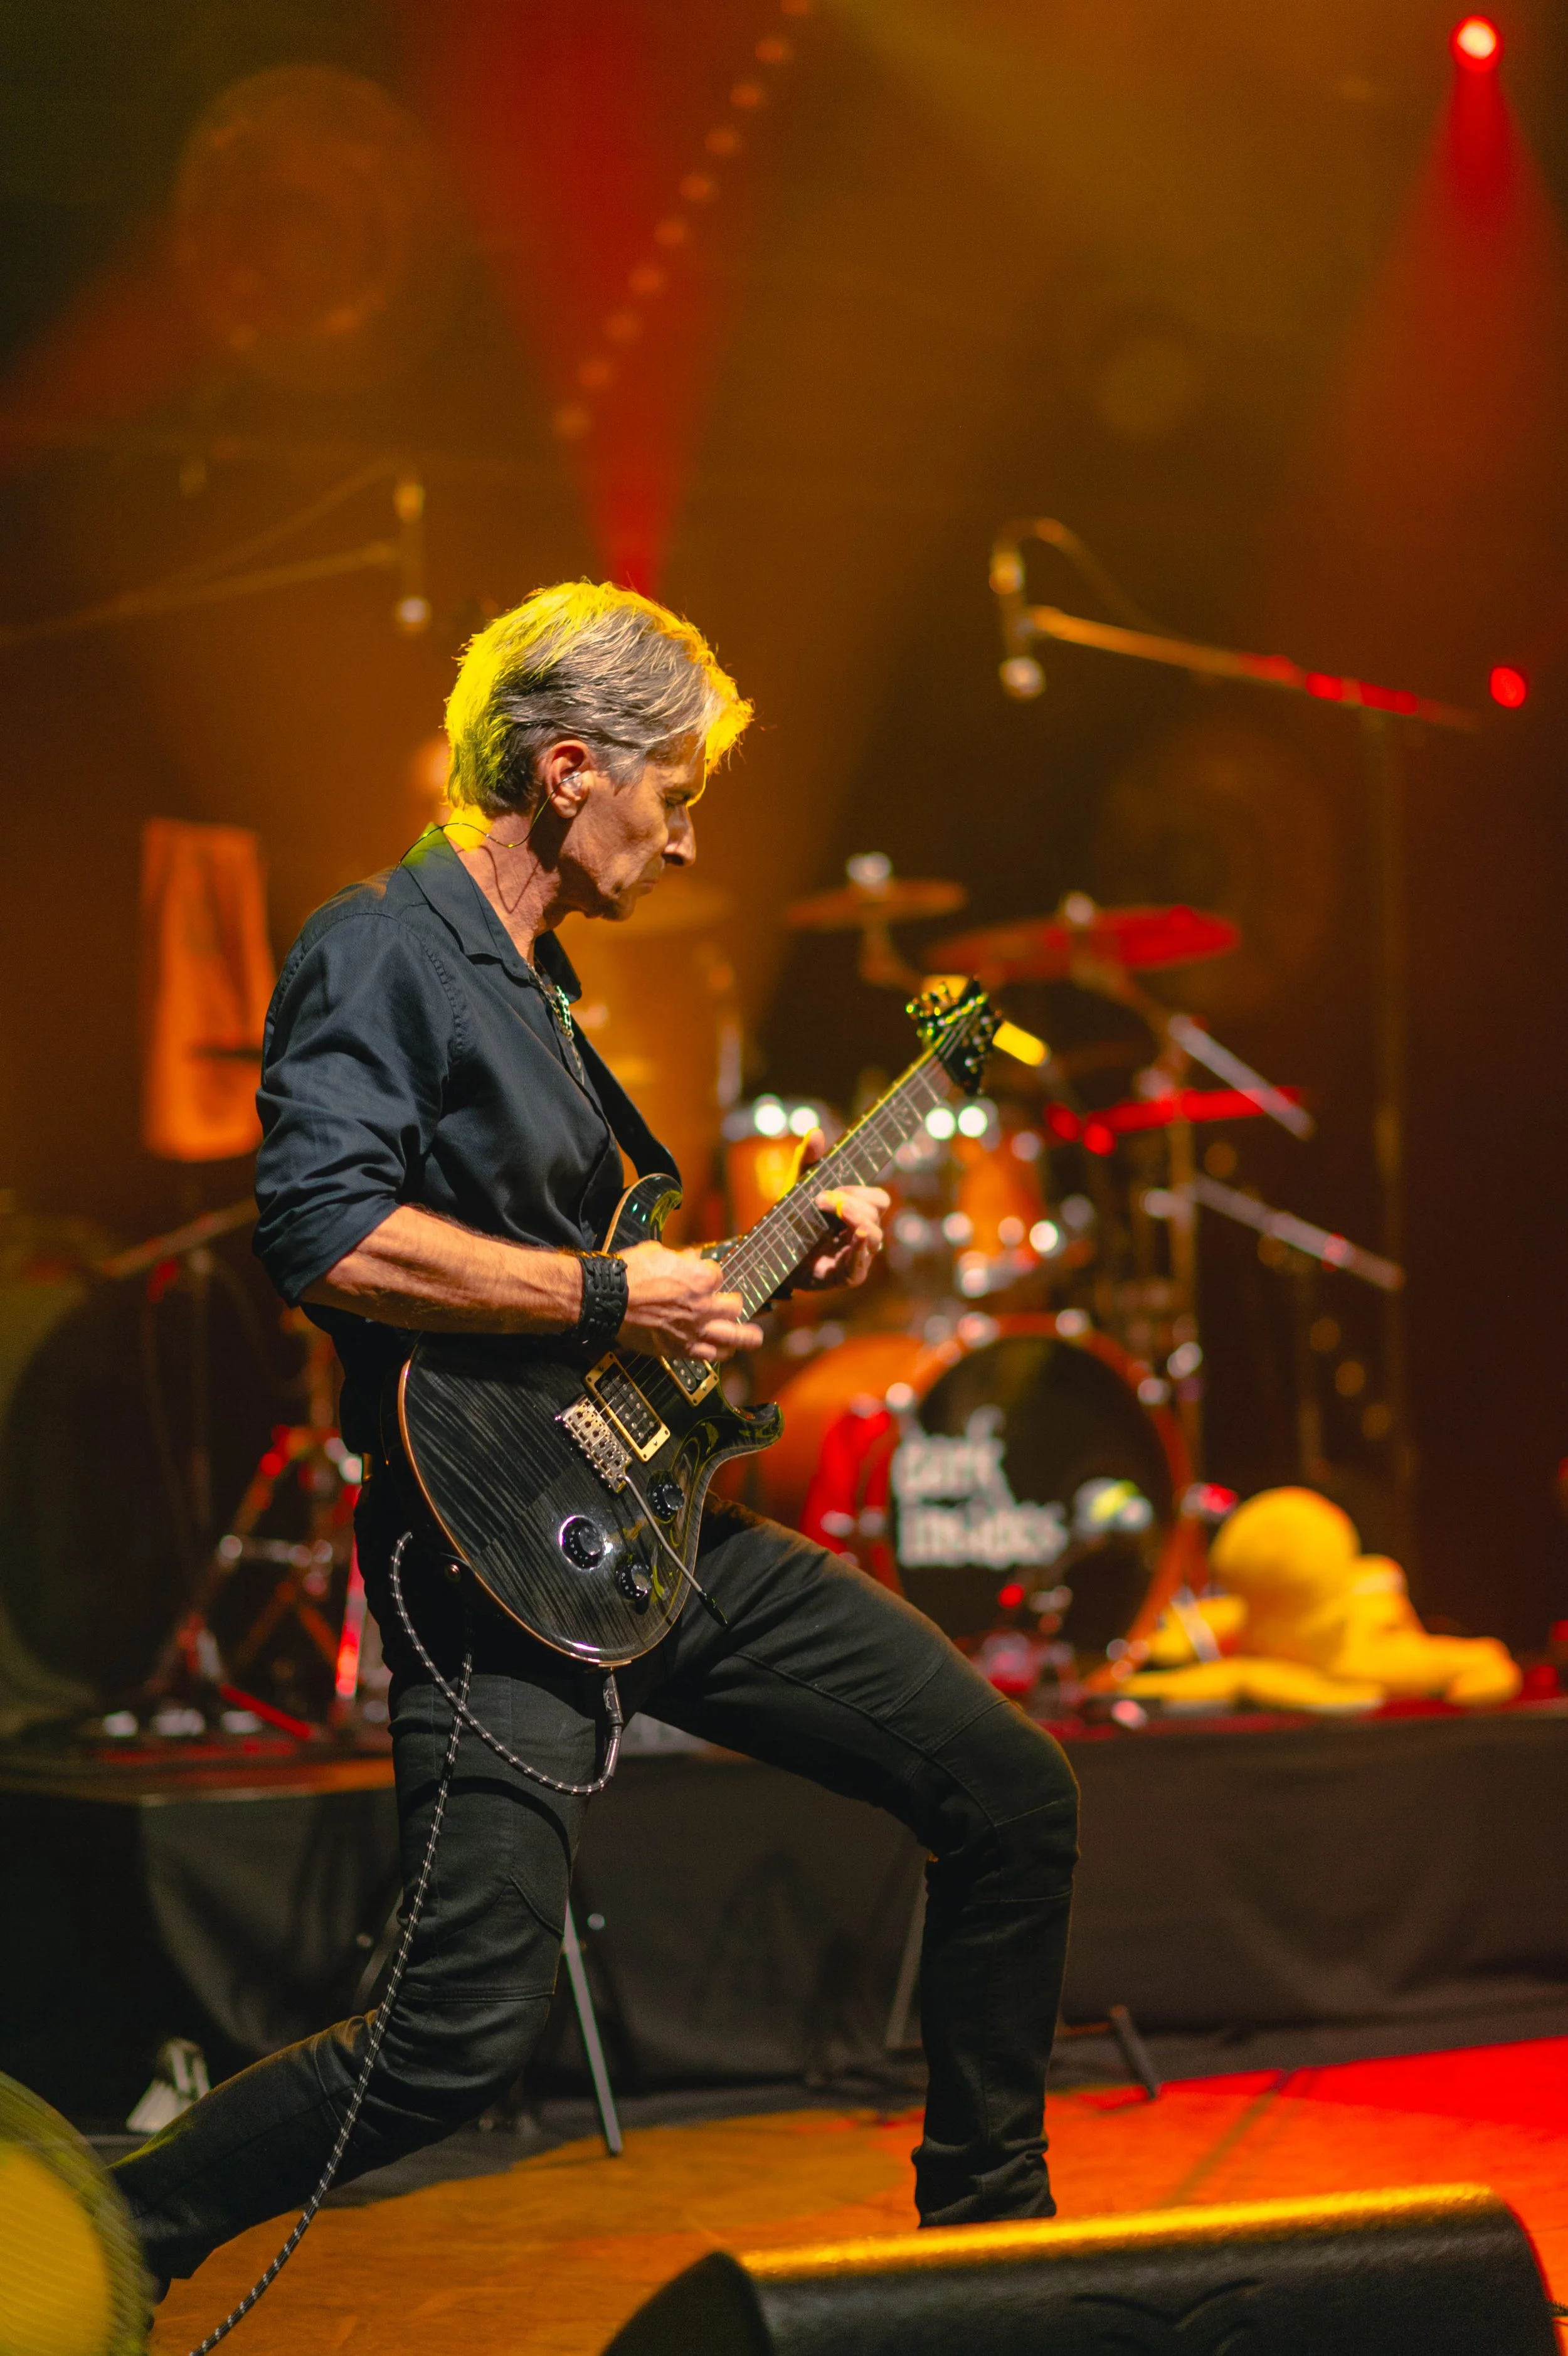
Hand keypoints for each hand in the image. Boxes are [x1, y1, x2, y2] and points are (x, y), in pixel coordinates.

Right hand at [618, 1240, 762, 1362]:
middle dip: (735, 1303)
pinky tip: (724, 1352)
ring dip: (745, 1336)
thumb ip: (680, 1259)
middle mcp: (704, 1306)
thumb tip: (690, 1259)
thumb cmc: (631, 1274)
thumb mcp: (658, 1252)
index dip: (711, 1274)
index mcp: (701, 1278)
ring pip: (733, 1337)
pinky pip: (708, 1355)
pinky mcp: (681, 1348)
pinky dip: (718, 1353)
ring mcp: (695, 1329)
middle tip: (735, 1305)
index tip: (704, 1275)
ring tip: (752, 1337)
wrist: (609, 1301)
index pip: (719, 1275)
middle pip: (735, 1307)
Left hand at [793, 1129, 888, 1290]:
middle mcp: (861, 1233)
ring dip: (857, 1219)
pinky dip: (860, 1249)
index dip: (860, 1190)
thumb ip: (806, 1162)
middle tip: (821, 1199)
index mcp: (856, 1212)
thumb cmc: (790, 1222)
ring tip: (836, 1210)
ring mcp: (856, 1255)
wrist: (769, 1257)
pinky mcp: (846, 1276)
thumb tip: (815, 1131)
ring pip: (874, 1236)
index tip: (832, 1188)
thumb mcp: (796, 1188)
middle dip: (852, 1201)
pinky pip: (860, 1264)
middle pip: (877, 1212)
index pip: (877, 1199)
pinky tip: (856, 1236)